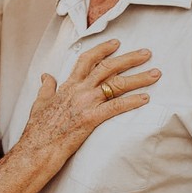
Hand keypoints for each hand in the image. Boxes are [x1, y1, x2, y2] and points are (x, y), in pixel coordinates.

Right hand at [18, 39, 160, 164]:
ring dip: (139, 78)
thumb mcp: (39, 102)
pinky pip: (116, 107)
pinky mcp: (91, 119)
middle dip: (129, 59)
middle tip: (147, 53)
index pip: (87, 60)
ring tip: (155, 74)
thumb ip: (47, 87)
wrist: (36, 149)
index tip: (116, 43)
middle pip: (108, 68)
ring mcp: (86, 104)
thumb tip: (46, 75)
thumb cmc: (37, 129)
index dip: (103, 49)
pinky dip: (132, 101)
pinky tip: (146, 98)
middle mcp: (79, 91)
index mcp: (68, 86)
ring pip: (117, 85)